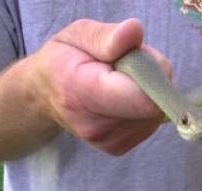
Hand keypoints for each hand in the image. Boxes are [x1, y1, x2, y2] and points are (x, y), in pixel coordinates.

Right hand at [26, 18, 171, 154]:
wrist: (45, 96)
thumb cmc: (64, 61)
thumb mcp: (77, 35)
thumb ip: (106, 36)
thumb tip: (135, 32)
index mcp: (81, 92)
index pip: (139, 97)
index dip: (154, 74)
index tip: (140, 57)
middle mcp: (95, 126)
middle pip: (153, 103)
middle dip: (151, 78)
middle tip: (127, 65)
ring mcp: (109, 141)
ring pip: (156, 112)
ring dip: (148, 92)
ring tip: (121, 82)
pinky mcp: (119, 147)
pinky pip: (150, 122)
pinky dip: (143, 106)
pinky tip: (123, 98)